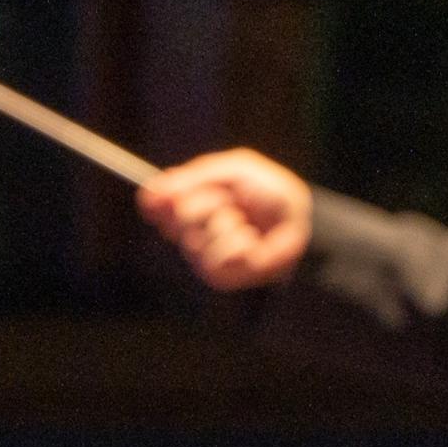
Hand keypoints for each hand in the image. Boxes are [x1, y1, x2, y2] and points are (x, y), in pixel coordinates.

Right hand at [135, 149, 313, 290]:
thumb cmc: (269, 193)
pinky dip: (238, 243)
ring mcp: (201, 254)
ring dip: (227, 223)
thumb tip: (149, 191)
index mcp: (189, 201)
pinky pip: (215, 256)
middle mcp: (190, 229)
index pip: (156, 203)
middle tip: (230, 200)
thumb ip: (192, 179)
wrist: (299, 220)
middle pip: (177, 216)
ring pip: (196, 238)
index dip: (162, 198)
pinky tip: (251, 242)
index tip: (170, 193)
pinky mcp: (217, 275)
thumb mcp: (232, 172)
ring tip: (245, 222)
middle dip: (208, 202)